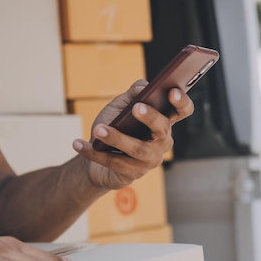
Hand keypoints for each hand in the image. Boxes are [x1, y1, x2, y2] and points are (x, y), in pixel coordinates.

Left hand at [72, 80, 193, 189]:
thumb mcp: (120, 107)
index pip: (181, 110)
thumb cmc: (115, 126)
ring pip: (136, 149)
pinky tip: (78, 143)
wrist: (98, 156)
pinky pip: (113, 162)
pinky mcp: (133, 173)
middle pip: (162, 129)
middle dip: (150, 117)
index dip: (181, 101)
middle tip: (136, 107)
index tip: (172, 91)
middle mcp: (162, 142)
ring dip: (116, 138)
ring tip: (98, 129)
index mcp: (163, 122)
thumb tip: (143, 87)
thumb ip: (132, 94)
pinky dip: (93, 152)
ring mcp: (150, 160)